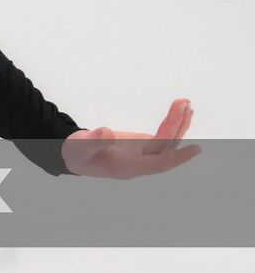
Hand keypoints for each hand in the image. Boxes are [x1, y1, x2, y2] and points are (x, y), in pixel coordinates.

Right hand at [61, 98, 200, 178]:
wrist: (77, 155)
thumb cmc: (78, 154)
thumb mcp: (81, 148)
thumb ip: (94, 141)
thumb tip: (106, 131)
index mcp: (127, 168)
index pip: (157, 164)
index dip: (176, 157)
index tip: (195, 149)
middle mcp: (140, 163)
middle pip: (165, 147)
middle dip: (176, 127)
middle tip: (183, 105)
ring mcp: (143, 154)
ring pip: (167, 141)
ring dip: (178, 123)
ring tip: (186, 104)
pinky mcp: (143, 145)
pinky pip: (163, 136)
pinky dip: (172, 124)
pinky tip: (180, 112)